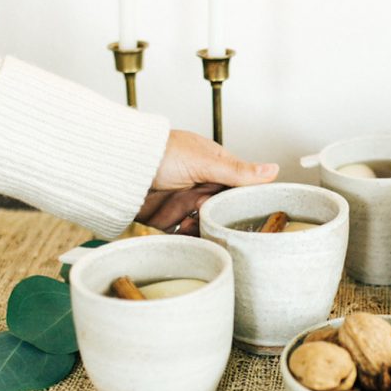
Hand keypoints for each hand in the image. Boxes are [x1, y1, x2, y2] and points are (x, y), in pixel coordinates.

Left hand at [136, 129, 278, 235]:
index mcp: (215, 168)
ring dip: (199, 232)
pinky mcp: (164, 218)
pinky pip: (179, 235)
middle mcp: (201, 186)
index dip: (241, 205)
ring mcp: (182, 202)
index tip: (246, 217)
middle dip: (217, 222)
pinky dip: (181, 239)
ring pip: (201, 226)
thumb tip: (273, 170)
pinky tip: (182, 239)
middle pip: (220, 213)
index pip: (239, 191)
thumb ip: (238, 171)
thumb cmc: (158, 151)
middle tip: (215, 226)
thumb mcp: (204, 161)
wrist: (117, 165)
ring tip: (193, 230)